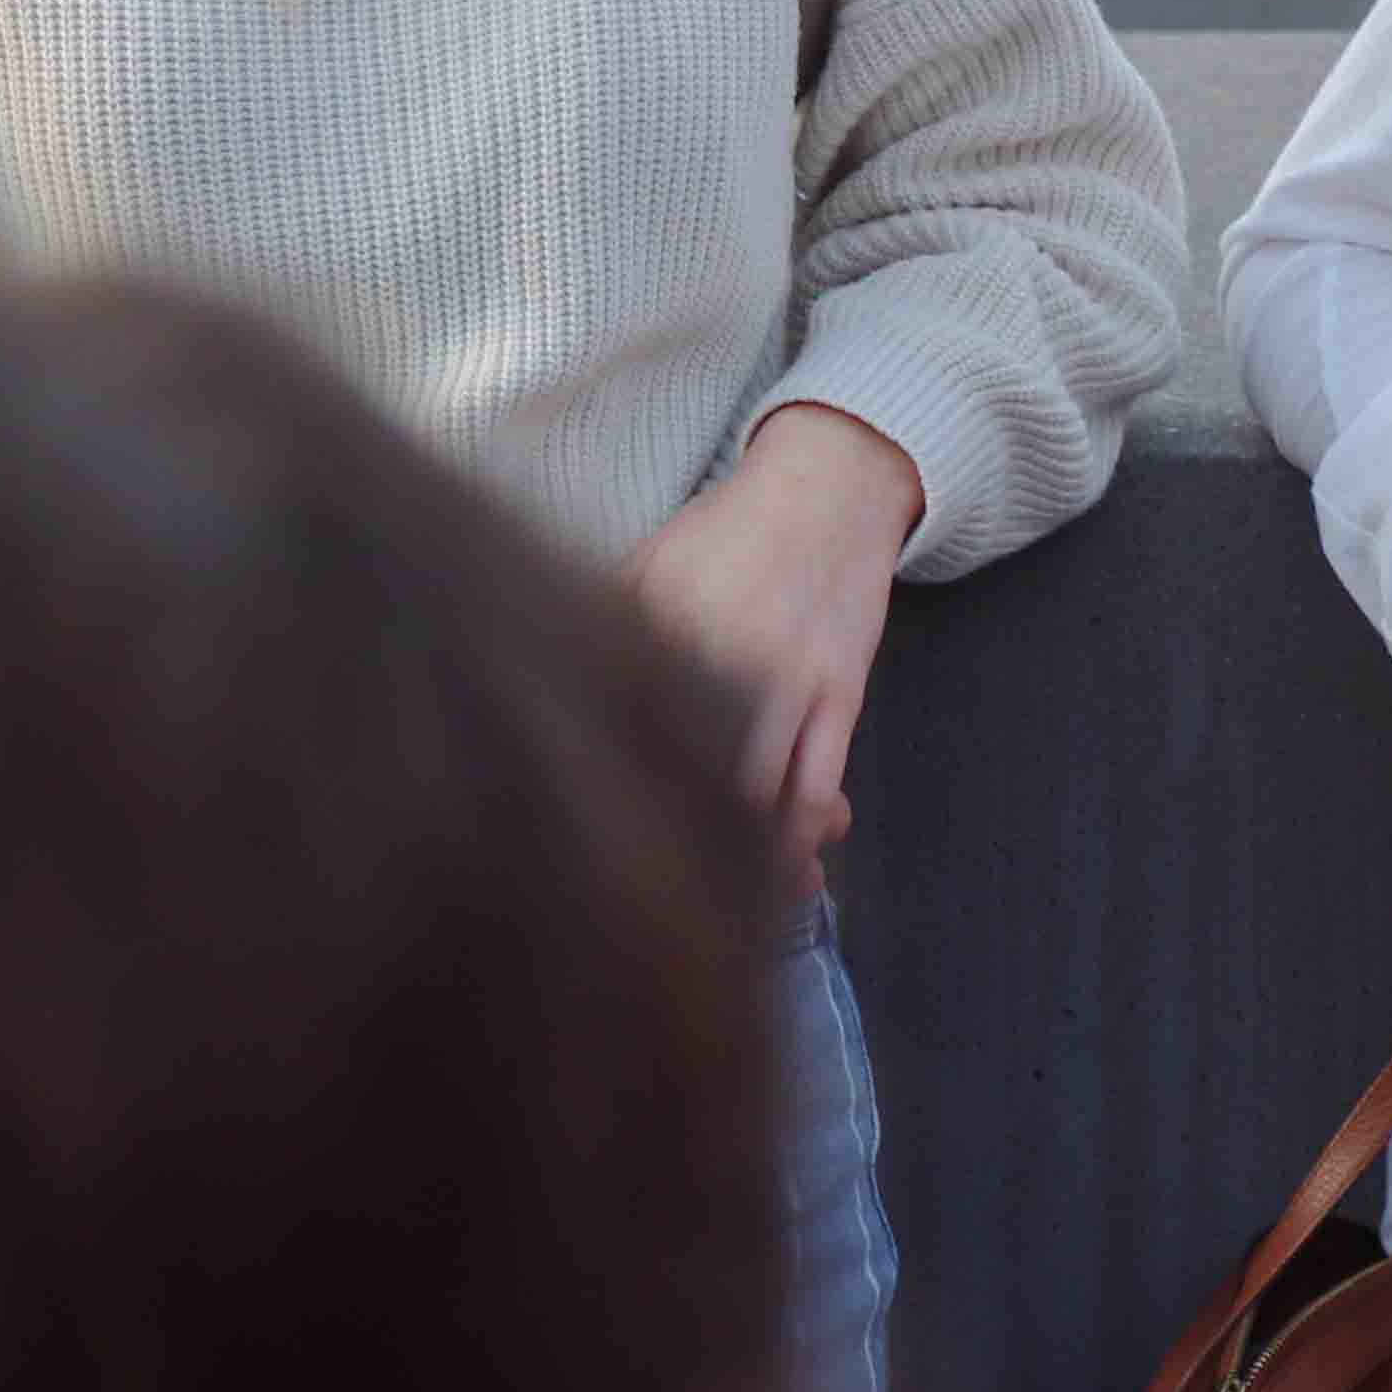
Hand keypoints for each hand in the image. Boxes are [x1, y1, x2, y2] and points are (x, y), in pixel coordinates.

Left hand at [619, 406, 923, 890]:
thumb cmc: (726, 533)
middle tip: (648, 902)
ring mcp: (789, 677)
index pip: (622, 724)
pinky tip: (794, 856)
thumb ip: (603, 625)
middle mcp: (725, 654)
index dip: (601, 793)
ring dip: (745, 860)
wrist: (826, 490)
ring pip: (761, 795)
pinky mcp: (841, 691)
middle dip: (673, 847)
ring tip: (726, 900)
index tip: (575, 846)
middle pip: (693, 777)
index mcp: (662, 622)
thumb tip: (550, 680)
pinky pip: (820, 780)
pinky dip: (803, 830)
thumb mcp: (650, 563)